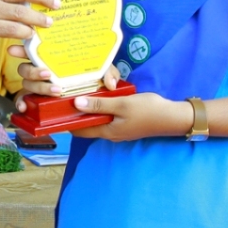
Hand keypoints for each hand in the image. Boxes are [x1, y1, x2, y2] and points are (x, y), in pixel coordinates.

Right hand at [10, 46, 118, 98]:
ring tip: (55, 91)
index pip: (33, 49)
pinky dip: (22, 104)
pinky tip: (25, 108)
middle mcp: (40, 70)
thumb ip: (108, 72)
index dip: (23, 48)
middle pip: (25, 68)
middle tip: (49, 74)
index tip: (16, 48)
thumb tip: (110, 83)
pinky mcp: (38, 99)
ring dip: (38, 87)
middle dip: (34, 70)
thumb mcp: (103, 69)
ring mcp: (38, 85)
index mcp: (51, 57)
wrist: (98, 96)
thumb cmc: (94, 75)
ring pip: (26, 83)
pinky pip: (24, 100)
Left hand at [66, 91, 186, 141]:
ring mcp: (119, 129)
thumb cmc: (147, 111)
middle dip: (77, 114)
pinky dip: (101, 108)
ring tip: (79, 94)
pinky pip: (108, 117)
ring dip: (89, 110)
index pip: (80, 130)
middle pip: (88, 125)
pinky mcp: (126, 123)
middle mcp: (111, 133)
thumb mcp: (121, 105)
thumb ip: (99, 104)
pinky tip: (100, 97)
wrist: (172, 117)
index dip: (67, 122)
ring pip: (98, 120)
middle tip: (66, 98)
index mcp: (107, 131)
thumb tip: (76, 104)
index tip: (56, 110)